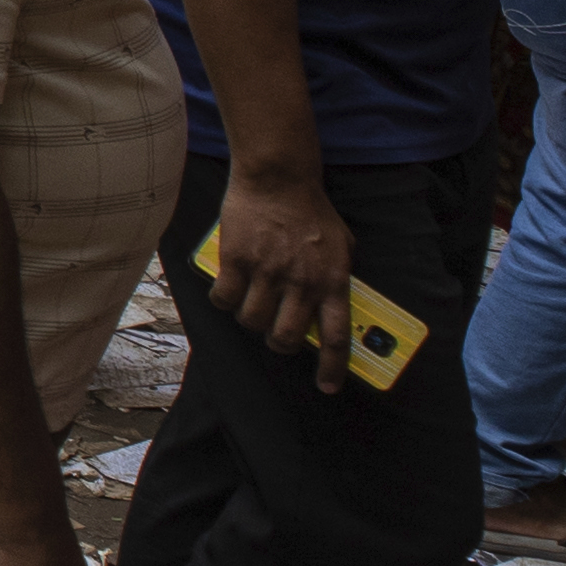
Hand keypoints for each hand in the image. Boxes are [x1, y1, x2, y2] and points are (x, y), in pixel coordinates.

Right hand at [203, 165, 355, 354]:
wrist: (279, 178)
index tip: (328, 386)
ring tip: (252, 305)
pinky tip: (228, 291)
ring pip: (253, 321)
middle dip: (280, 344)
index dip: (333, 369)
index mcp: (332, 281)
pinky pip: (225, 299)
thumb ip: (337, 276)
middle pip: (286, 338)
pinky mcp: (237, 260)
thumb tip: (334, 304)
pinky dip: (224, 301)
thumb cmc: (311, 210)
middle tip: (276, 333)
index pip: (337, 337)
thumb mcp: (341, 245)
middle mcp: (301, 282)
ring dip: (251, 320)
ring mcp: (267, 271)